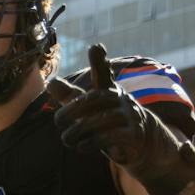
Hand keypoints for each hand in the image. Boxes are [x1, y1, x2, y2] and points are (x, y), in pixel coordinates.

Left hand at [48, 44, 194, 194]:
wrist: (145, 143)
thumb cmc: (112, 123)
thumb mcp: (91, 110)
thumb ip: (72, 97)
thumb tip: (50, 83)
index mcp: (110, 91)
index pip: (104, 74)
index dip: (99, 62)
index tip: (96, 47)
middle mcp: (121, 100)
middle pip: (95, 99)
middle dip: (73, 109)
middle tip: (58, 121)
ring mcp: (130, 117)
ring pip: (102, 119)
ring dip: (80, 130)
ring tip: (67, 139)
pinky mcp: (134, 135)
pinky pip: (112, 136)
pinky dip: (93, 142)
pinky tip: (81, 147)